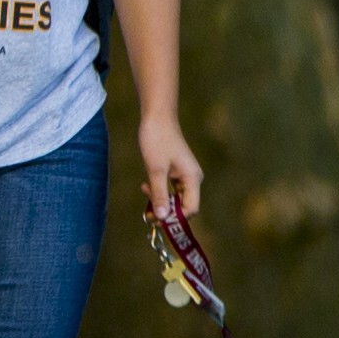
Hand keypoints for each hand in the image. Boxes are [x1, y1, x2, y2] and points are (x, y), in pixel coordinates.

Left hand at [138, 108, 204, 238]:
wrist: (156, 117)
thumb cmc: (157, 140)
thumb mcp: (155, 170)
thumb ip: (159, 194)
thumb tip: (163, 218)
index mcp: (193, 179)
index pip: (191, 209)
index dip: (176, 218)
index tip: (158, 220)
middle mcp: (192, 179)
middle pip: (183, 206)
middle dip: (166, 212)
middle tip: (148, 215)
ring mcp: (184, 175)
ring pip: (175, 198)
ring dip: (161, 202)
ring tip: (145, 200)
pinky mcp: (175, 171)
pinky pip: (170, 189)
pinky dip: (159, 192)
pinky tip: (146, 186)